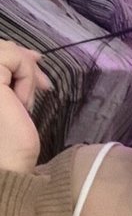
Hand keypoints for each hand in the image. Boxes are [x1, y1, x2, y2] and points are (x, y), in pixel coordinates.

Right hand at [0, 40, 51, 172]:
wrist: (5, 165)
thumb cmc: (8, 141)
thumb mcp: (12, 98)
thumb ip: (13, 74)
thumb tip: (34, 55)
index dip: (15, 53)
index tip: (37, 63)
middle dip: (24, 60)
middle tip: (43, 84)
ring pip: (6, 50)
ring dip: (24, 73)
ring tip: (24, 103)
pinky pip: (13, 58)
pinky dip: (25, 77)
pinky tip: (21, 104)